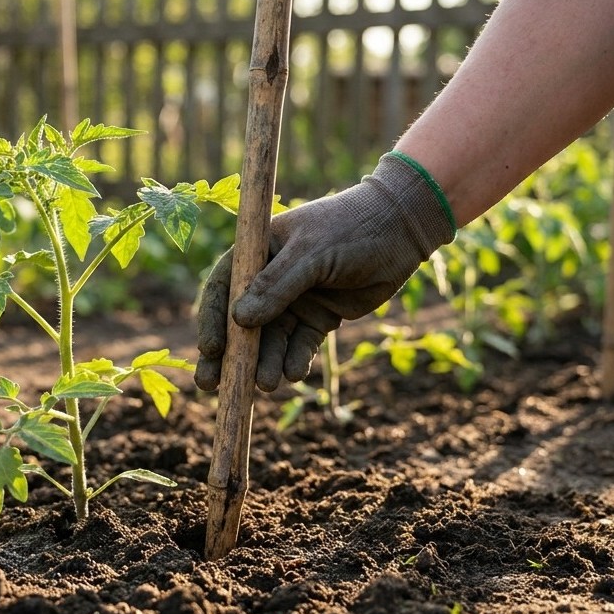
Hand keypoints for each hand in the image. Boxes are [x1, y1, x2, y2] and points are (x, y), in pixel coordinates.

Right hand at [195, 153, 454, 391]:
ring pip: (271, 340)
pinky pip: (300, 346)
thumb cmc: (351, 228)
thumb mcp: (311, 253)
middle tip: (211, 386)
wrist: (401, 230)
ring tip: (268, 383)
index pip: (224, 288)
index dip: (213, 320)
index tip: (212, 349)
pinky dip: (295, 361)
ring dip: (265, 362)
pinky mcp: (319, 319)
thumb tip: (239, 321)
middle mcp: (270, 279)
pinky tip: (294, 373)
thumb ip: (276, 285)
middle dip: (228, 355)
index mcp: (258, 252)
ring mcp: (295, 301)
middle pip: (240, 322)